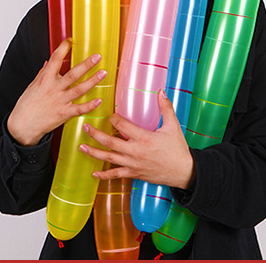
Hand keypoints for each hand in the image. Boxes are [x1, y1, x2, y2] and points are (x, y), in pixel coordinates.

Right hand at [7, 38, 105, 145]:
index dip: (63, 48)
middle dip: (87, 64)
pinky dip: (90, 105)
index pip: (55, 59)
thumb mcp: (32, 86)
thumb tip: (48, 62)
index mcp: (45, 79)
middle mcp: (54, 88)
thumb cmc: (26, 106)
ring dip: (93, 81)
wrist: (23, 126)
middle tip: (97, 57)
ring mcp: (60, 101)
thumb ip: (42, 73)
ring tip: (103, 73)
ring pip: (80, 89)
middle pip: (73, 74)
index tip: (70, 40)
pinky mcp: (64, 114)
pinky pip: (80, 109)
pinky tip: (99, 100)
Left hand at [79, 91, 195, 190]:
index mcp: (144, 138)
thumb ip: (165, 108)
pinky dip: (104, 175)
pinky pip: (116, 175)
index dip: (114, 119)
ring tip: (82, 147)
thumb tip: (161, 91)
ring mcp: (133, 164)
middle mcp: (135, 151)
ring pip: (109, 158)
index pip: (122, 126)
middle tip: (85, 127)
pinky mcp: (134, 174)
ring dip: (94, 152)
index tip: (110, 115)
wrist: (183, 172)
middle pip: (110, 142)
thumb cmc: (178, 149)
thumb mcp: (173, 126)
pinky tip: (95, 173)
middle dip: (95, 134)